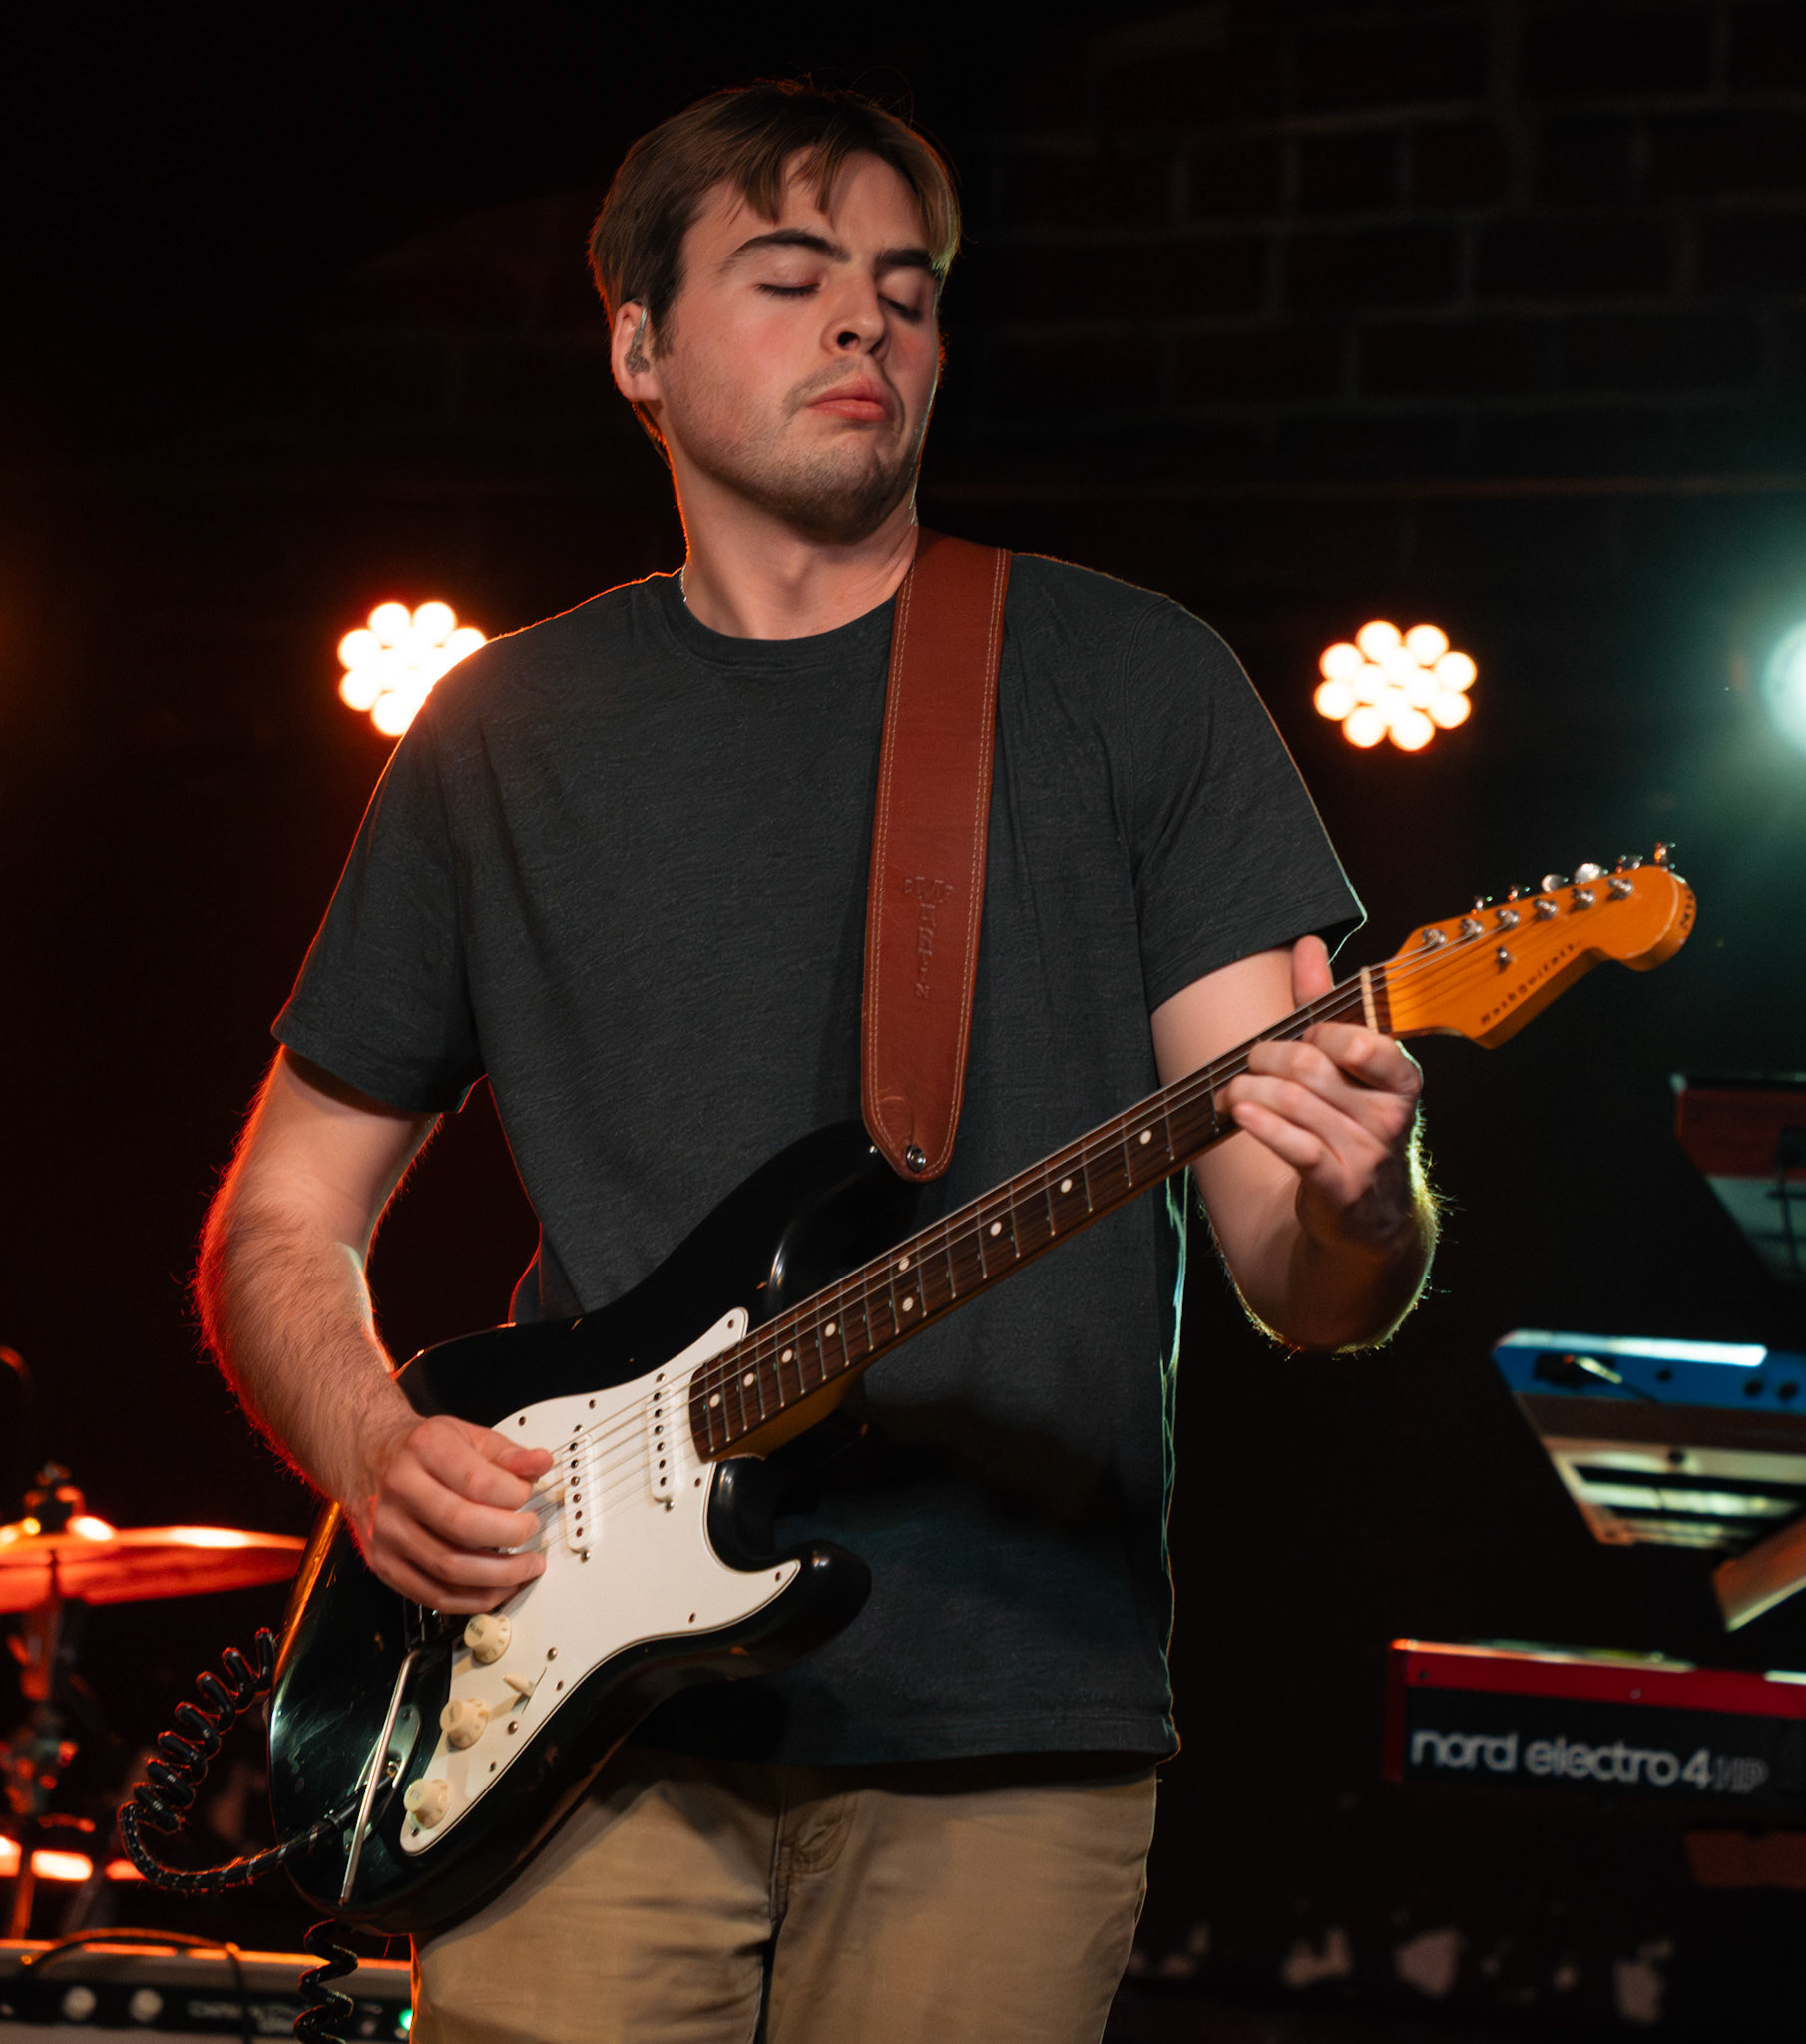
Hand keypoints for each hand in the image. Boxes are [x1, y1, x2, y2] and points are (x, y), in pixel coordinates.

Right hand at [347, 1413, 553, 1612]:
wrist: (365, 1456)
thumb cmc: (420, 1448)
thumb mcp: (465, 1435)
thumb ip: (506, 1453)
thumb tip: (541, 1464)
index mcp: (424, 1449)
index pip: (477, 1482)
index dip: (514, 1495)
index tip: (527, 1496)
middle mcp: (400, 1489)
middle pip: (462, 1526)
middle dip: (510, 1536)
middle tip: (531, 1531)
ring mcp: (387, 1530)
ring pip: (448, 1568)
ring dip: (498, 1576)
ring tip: (525, 1567)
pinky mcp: (383, 1562)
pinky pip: (431, 1595)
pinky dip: (471, 1600)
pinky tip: (496, 1589)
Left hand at [1220, 934, 1424, 1262]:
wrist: (1369, 1216)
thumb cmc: (1352, 1123)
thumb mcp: (1349, 1066)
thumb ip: (1328, 1006)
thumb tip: (1310, 944)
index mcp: (1401, 1078)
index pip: (1358, 1039)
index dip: (1318, 1033)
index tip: (1300, 1036)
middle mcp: (1391, 1115)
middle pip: (1309, 1067)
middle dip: (1265, 1059)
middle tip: (1247, 1064)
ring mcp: (1368, 1153)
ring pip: (1293, 1103)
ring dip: (1248, 1091)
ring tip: (1231, 1092)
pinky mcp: (1340, 1186)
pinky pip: (1294, 1146)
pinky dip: (1261, 1125)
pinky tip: (1240, 1113)